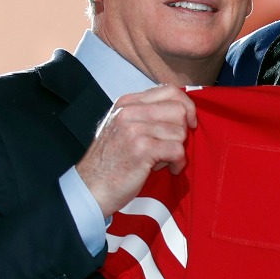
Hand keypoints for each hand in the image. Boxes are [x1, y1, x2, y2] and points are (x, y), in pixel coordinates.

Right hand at [76, 85, 196, 217]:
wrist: (90, 188)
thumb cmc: (110, 162)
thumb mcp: (122, 127)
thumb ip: (146, 115)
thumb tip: (181, 110)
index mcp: (127, 103)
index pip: (169, 90)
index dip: (186, 105)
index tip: (189, 122)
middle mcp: (129, 111)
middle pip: (178, 109)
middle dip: (182, 131)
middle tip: (172, 146)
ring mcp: (134, 129)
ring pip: (180, 131)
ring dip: (177, 150)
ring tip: (162, 160)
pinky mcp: (141, 149)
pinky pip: (177, 150)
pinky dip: (178, 163)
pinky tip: (168, 169)